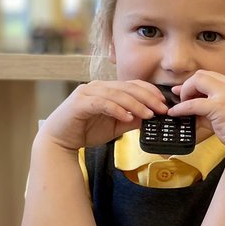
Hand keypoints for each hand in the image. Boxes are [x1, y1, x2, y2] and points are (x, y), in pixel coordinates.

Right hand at [39, 79, 164, 150]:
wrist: (60, 140)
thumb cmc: (86, 130)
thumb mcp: (116, 125)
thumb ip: (132, 119)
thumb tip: (152, 116)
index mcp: (107, 89)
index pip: (133, 85)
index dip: (150, 92)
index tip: (164, 104)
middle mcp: (97, 87)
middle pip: (127, 88)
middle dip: (148, 98)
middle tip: (162, 109)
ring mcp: (87, 93)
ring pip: (117, 94)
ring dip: (135, 104)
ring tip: (148, 115)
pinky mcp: (79, 103)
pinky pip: (102, 103)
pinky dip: (117, 109)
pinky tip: (127, 117)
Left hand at [170, 70, 224, 152]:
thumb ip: (210, 108)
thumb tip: (189, 108)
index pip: (210, 76)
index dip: (196, 84)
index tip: (187, 92)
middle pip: (201, 75)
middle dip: (189, 85)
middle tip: (183, 98)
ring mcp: (224, 94)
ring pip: (197, 81)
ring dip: (185, 92)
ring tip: (181, 105)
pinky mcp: (218, 106)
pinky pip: (193, 103)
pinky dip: (181, 108)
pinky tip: (175, 113)